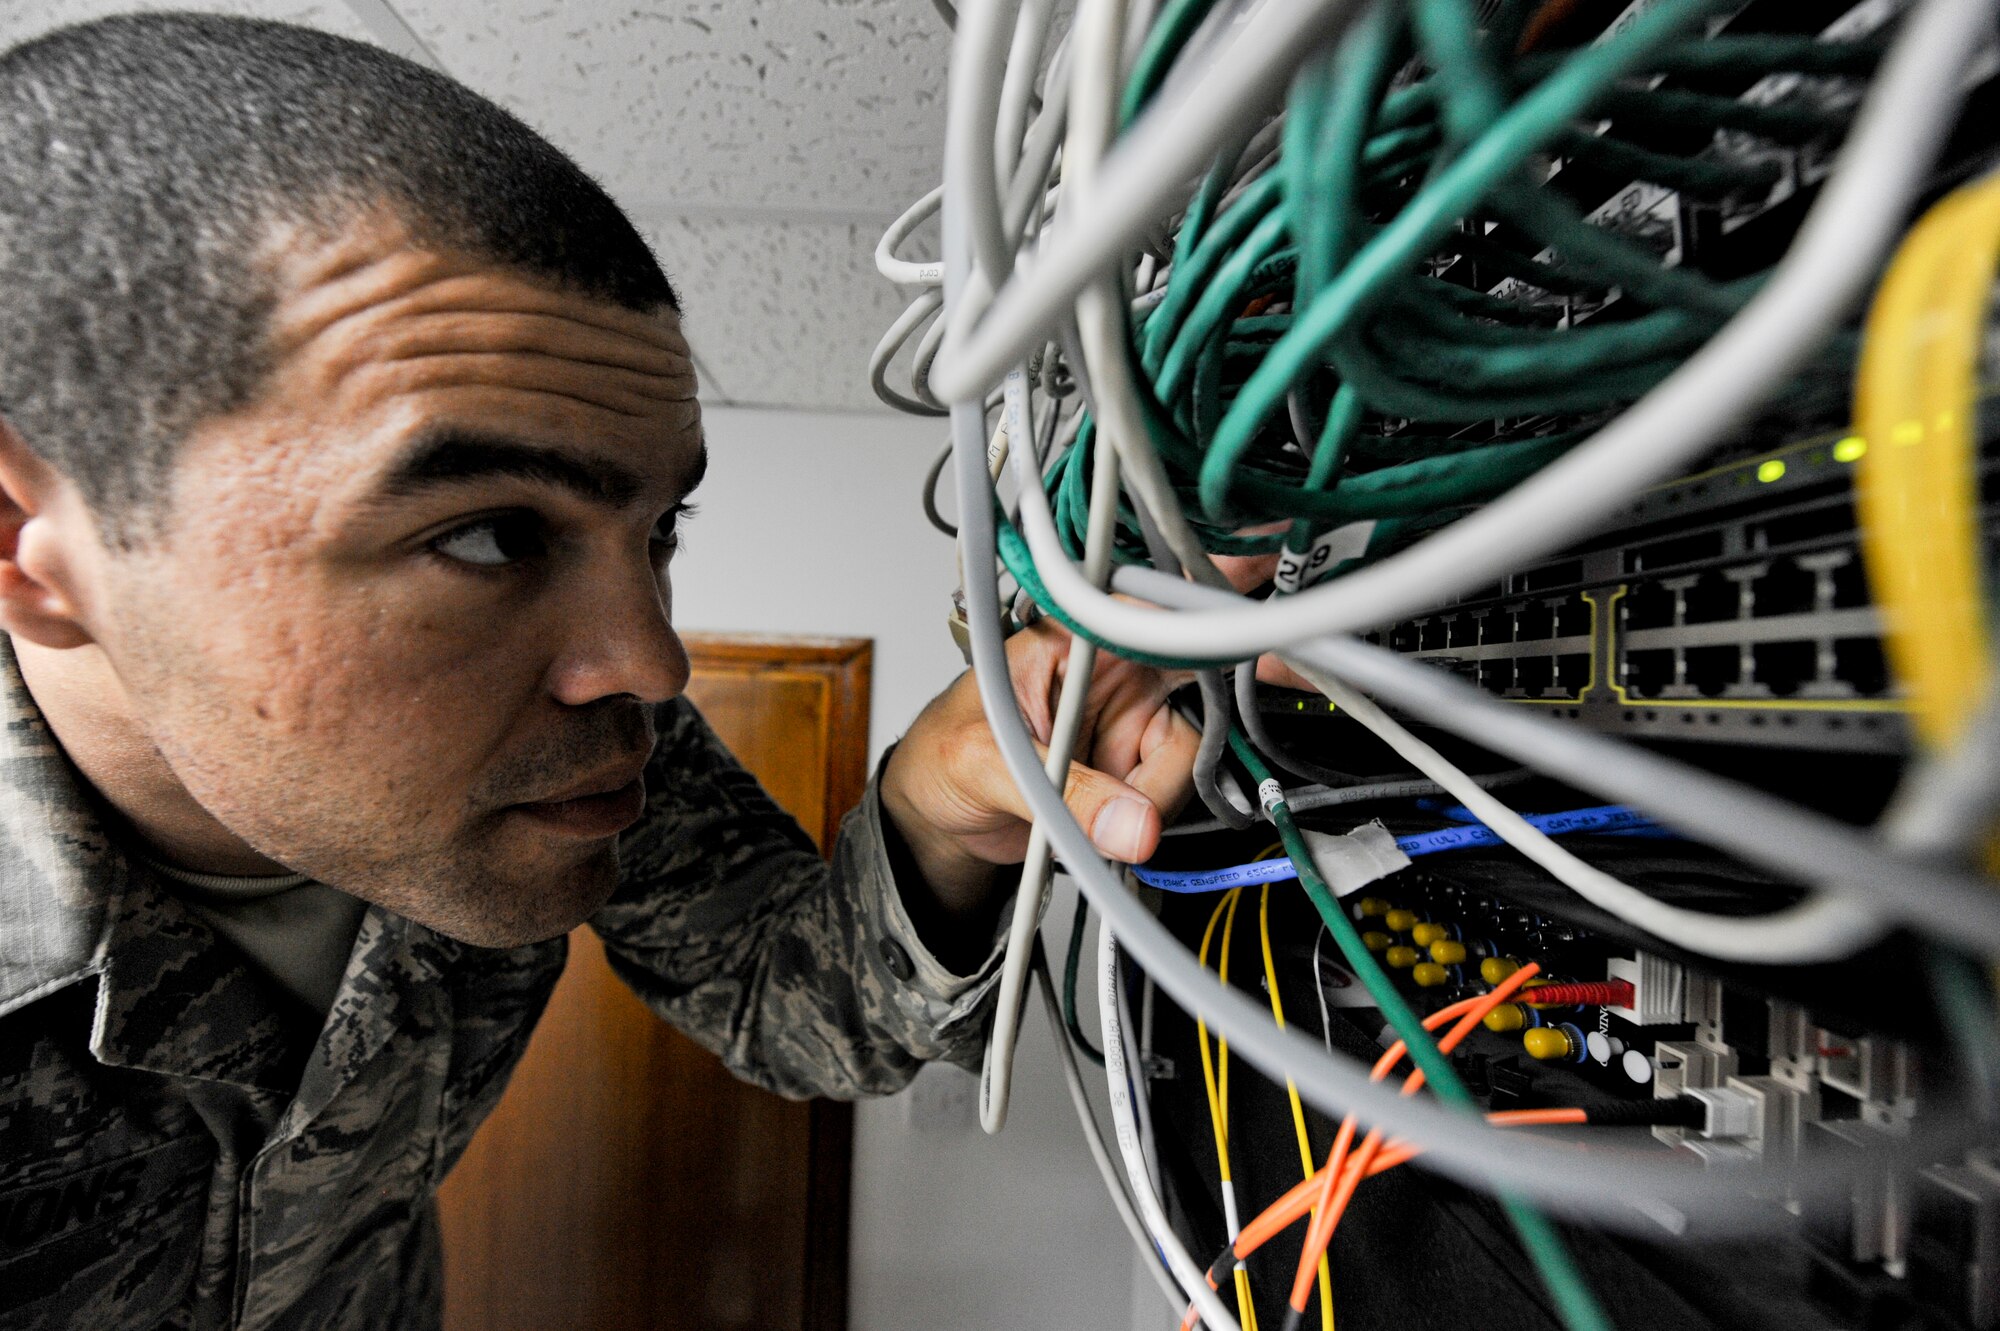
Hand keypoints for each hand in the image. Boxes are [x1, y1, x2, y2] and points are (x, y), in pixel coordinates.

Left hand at [880, 618, 1198, 914]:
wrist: (937, 816)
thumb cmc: (940, 758)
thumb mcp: (982, 763)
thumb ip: (1058, 792)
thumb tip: (1131, 824)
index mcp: (1069, 638)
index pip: (1149, 613)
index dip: (1195, 625)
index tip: (1223, 651)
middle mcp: (1110, 671)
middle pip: (1190, 689)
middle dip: (1167, 753)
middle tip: (1135, 801)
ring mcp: (1128, 721)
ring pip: (1185, 753)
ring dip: (1149, 801)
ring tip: (1088, 820)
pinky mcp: (1134, 769)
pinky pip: (1170, 795)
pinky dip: (1145, 823)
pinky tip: (1100, 828)